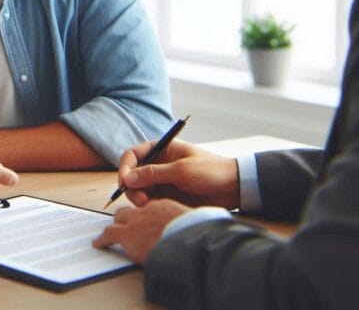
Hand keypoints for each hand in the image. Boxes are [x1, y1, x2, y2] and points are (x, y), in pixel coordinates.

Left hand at [92, 200, 190, 263]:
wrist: (191, 243)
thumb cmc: (195, 238)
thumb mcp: (192, 227)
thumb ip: (183, 227)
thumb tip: (186, 236)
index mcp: (165, 206)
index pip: (149, 207)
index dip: (145, 216)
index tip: (144, 223)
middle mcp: (148, 209)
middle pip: (131, 210)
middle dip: (126, 217)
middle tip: (124, 227)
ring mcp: (136, 220)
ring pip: (119, 219)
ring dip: (115, 227)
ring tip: (107, 235)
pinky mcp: (127, 234)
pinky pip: (109, 234)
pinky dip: (102, 239)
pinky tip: (98, 243)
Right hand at [118, 139, 239, 208]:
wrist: (234, 188)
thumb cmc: (211, 171)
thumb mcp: (181, 170)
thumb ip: (153, 174)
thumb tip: (127, 178)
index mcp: (162, 149)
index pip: (134, 155)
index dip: (125, 167)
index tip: (124, 182)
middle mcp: (159, 164)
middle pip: (133, 174)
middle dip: (132, 187)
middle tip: (140, 200)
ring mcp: (163, 181)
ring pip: (139, 189)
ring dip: (139, 197)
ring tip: (148, 205)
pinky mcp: (168, 196)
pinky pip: (150, 200)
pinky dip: (148, 205)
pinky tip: (155, 209)